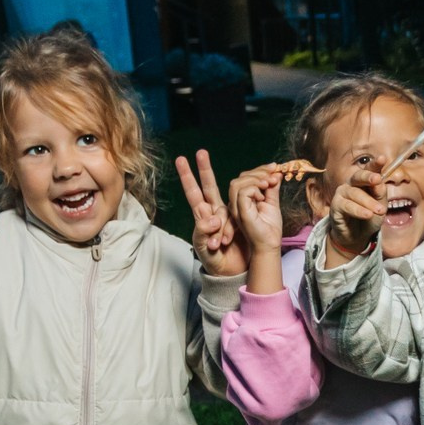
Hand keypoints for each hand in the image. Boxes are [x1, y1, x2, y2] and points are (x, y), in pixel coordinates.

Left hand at [173, 148, 243, 276]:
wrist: (231, 272)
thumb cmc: (213, 260)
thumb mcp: (203, 248)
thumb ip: (204, 232)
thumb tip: (212, 219)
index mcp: (201, 216)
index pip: (193, 193)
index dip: (187, 177)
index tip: (181, 160)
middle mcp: (214, 211)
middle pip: (209, 187)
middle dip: (205, 169)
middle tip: (201, 152)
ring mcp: (228, 215)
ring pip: (227, 207)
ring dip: (223, 226)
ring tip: (220, 244)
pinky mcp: (241, 221)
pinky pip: (239, 216)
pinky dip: (232, 228)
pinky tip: (227, 241)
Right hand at [226, 162, 296, 295]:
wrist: (270, 244)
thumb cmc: (269, 228)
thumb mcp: (272, 203)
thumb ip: (272, 188)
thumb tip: (276, 173)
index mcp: (243, 199)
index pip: (246, 177)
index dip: (260, 170)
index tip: (275, 167)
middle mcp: (236, 202)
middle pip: (240, 178)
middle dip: (259, 172)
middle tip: (274, 175)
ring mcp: (236, 207)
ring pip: (237, 183)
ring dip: (255, 179)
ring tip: (268, 184)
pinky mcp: (239, 212)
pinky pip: (242, 193)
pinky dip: (254, 190)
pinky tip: (262, 197)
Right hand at [328, 167, 387, 261]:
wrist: (357, 237)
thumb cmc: (369, 217)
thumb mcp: (380, 206)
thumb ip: (380, 193)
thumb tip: (379, 181)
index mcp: (364, 182)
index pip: (369, 170)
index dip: (375, 164)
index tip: (382, 159)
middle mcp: (351, 184)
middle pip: (358, 176)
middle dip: (368, 177)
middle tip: (377, 180)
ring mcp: (342, 194)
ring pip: (355, 193)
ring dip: (368, 202)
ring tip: (379, 211)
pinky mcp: (335, 206)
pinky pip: (347, 206)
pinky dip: (358, 210)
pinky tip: (367, 215)